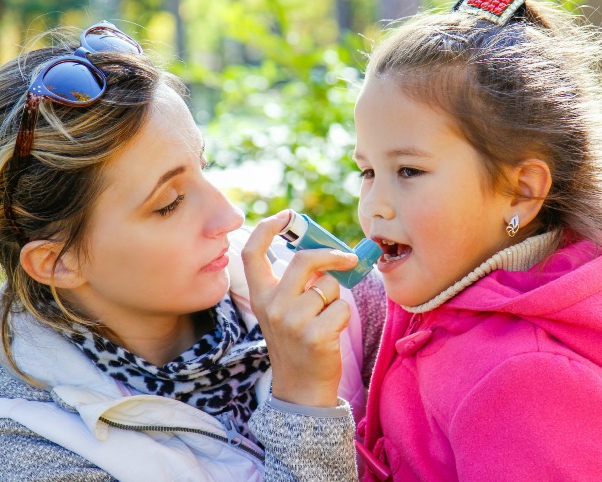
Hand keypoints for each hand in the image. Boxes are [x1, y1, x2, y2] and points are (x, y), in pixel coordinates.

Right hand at [242, 211, 358, 406]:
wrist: (301, 387)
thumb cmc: (298, 341)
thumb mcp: (284, 310)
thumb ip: (296, 283)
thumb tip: (326, 253)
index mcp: (260, 295)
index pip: (253, 253)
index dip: (267, 228)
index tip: (287, 215)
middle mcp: (271, 305)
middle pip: (304, 260)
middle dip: (331, 255)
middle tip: (348, 259)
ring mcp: (291, 321)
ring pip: (329, 286)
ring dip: (335, 297)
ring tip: (324, 318)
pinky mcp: (314, 334)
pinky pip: (341, 307)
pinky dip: (342, 316)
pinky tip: (330, 333)